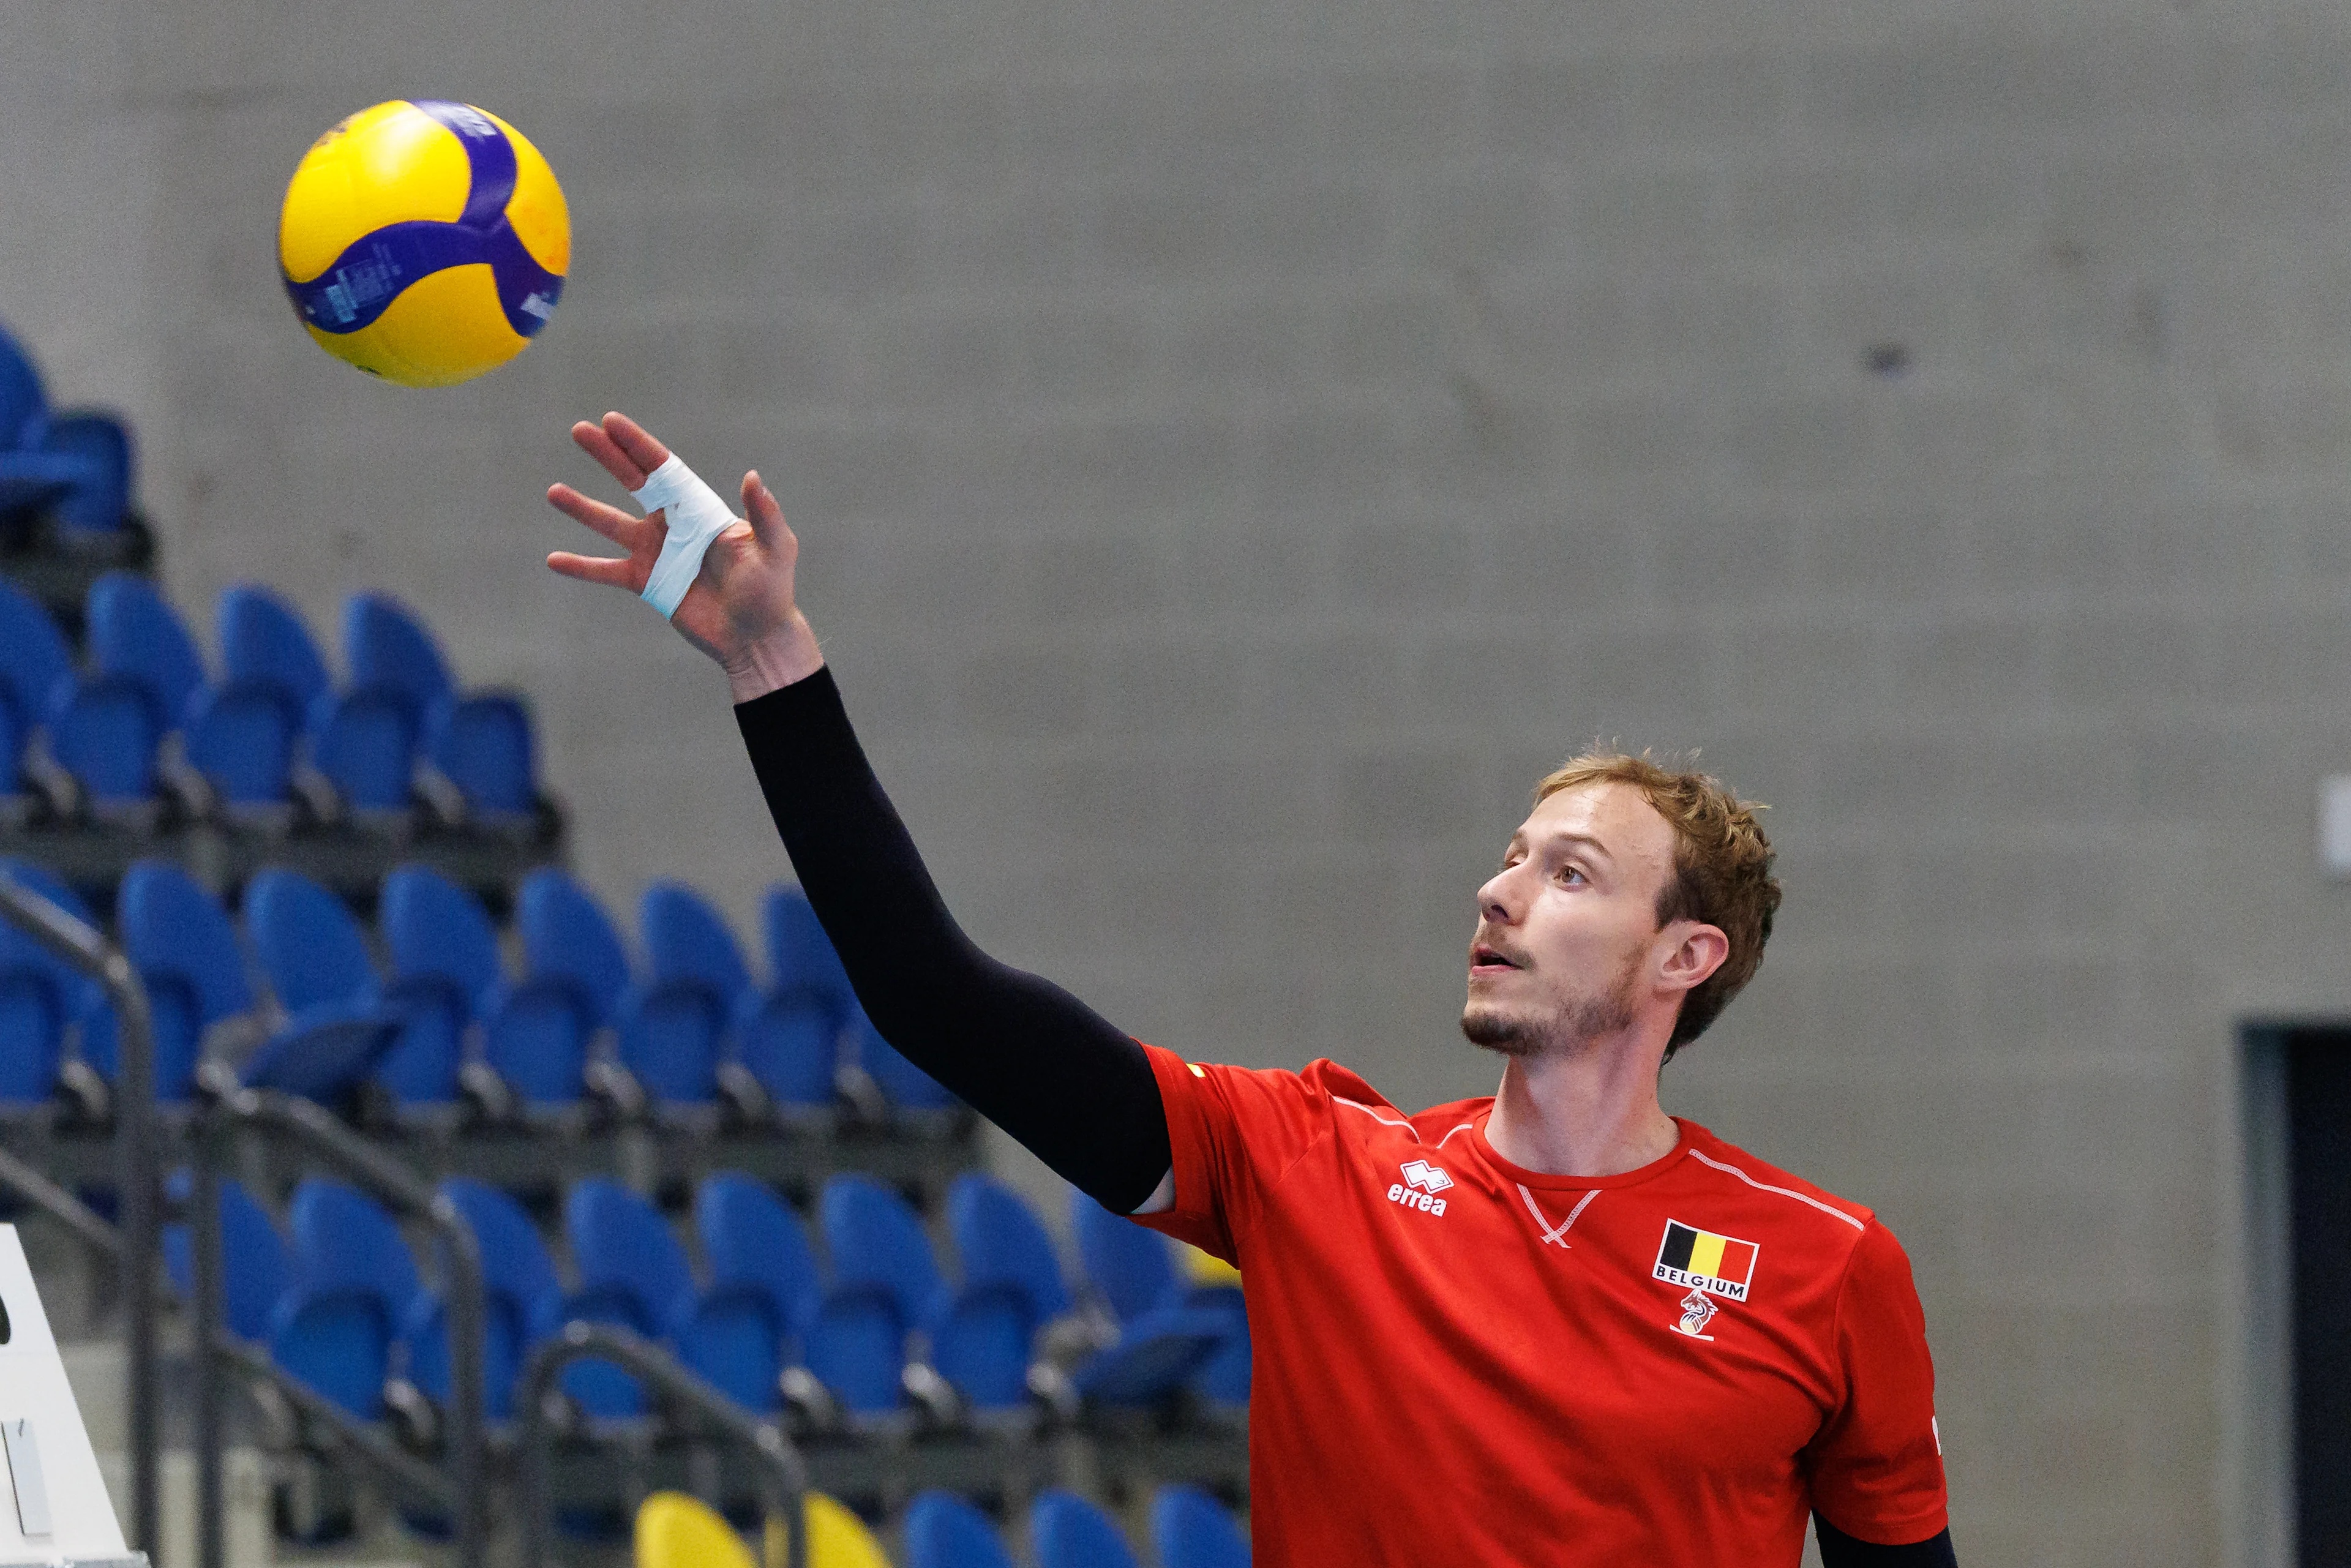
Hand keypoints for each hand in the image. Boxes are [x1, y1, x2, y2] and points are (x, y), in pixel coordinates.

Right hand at [546, 411, 823, 700]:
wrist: (755, 637)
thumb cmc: (771, 591)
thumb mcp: (775, 549)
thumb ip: (763, 514)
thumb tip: (752, 477)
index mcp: (702, 510)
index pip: (664, 470)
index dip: (638, 445)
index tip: (610, 421)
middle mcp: (675, 525)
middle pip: (635, 483)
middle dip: (608, 456)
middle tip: (579, 430)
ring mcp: (657, 553)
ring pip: (611, 524)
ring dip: (582, 508)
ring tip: (553, 491)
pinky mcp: (647, 582)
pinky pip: (606, 571)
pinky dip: (581, 566)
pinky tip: (553, 560)